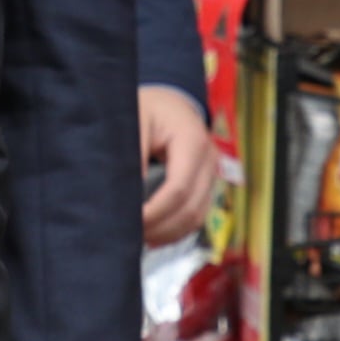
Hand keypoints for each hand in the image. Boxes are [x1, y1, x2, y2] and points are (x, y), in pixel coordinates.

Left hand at [135, 85, 217, 245]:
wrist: (170, 102)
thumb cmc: (149, 108)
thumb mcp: (135, 121)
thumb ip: (133, 155)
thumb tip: (127, 196)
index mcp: (192, 141)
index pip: (178, 189)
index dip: (154, 212)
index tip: (128, 222)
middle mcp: (209, 160)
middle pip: (190, 209)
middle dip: (159, 227)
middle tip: (128, 235)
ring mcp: (212, 174)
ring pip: (196, 218)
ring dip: (168, 233)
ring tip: (138, 238)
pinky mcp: (207, 185)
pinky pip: (197, 216)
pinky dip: (175, 230)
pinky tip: (153, 235)